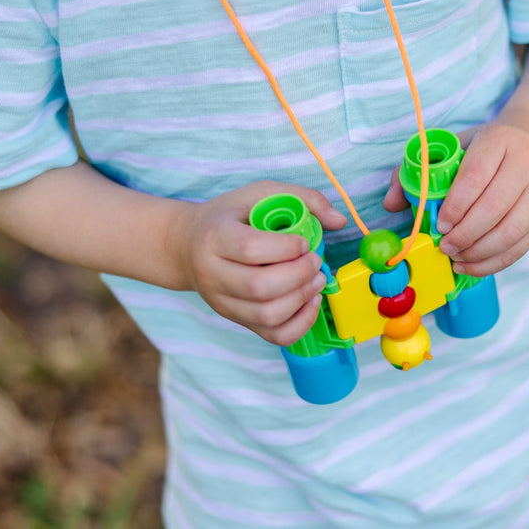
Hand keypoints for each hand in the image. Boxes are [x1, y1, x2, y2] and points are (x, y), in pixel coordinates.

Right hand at [172, 181, 345, 345]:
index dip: (285, 248)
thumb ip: (304, 199)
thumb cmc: (232, 216)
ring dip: (302, 299)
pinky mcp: (236, 320)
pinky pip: (272, 335)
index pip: (250, 249)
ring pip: (267, 315)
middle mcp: (213, 273)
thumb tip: (339, 221)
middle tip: (316, 261)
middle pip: (259, 287)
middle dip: (299, 275)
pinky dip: (300, 324)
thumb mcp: (261, 194)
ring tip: (317, 280)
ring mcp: (223, 302)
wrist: (189, 246)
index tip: (304, 242)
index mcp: (215, 236)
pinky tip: (310, 301)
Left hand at [383, 123, 528, 276]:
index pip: (476, 176)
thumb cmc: (481, 149)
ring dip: (479, 252)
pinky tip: (471, 265)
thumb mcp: (450, 148)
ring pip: (512, 230)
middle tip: (444, 247)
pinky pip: (522, 245)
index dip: (455, 205)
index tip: (439, 225)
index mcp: (499, 139)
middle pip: (495, 207)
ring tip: (455, 257)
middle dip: (465, 234)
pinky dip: (494, 262)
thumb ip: (415, 173)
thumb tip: (389, 204)